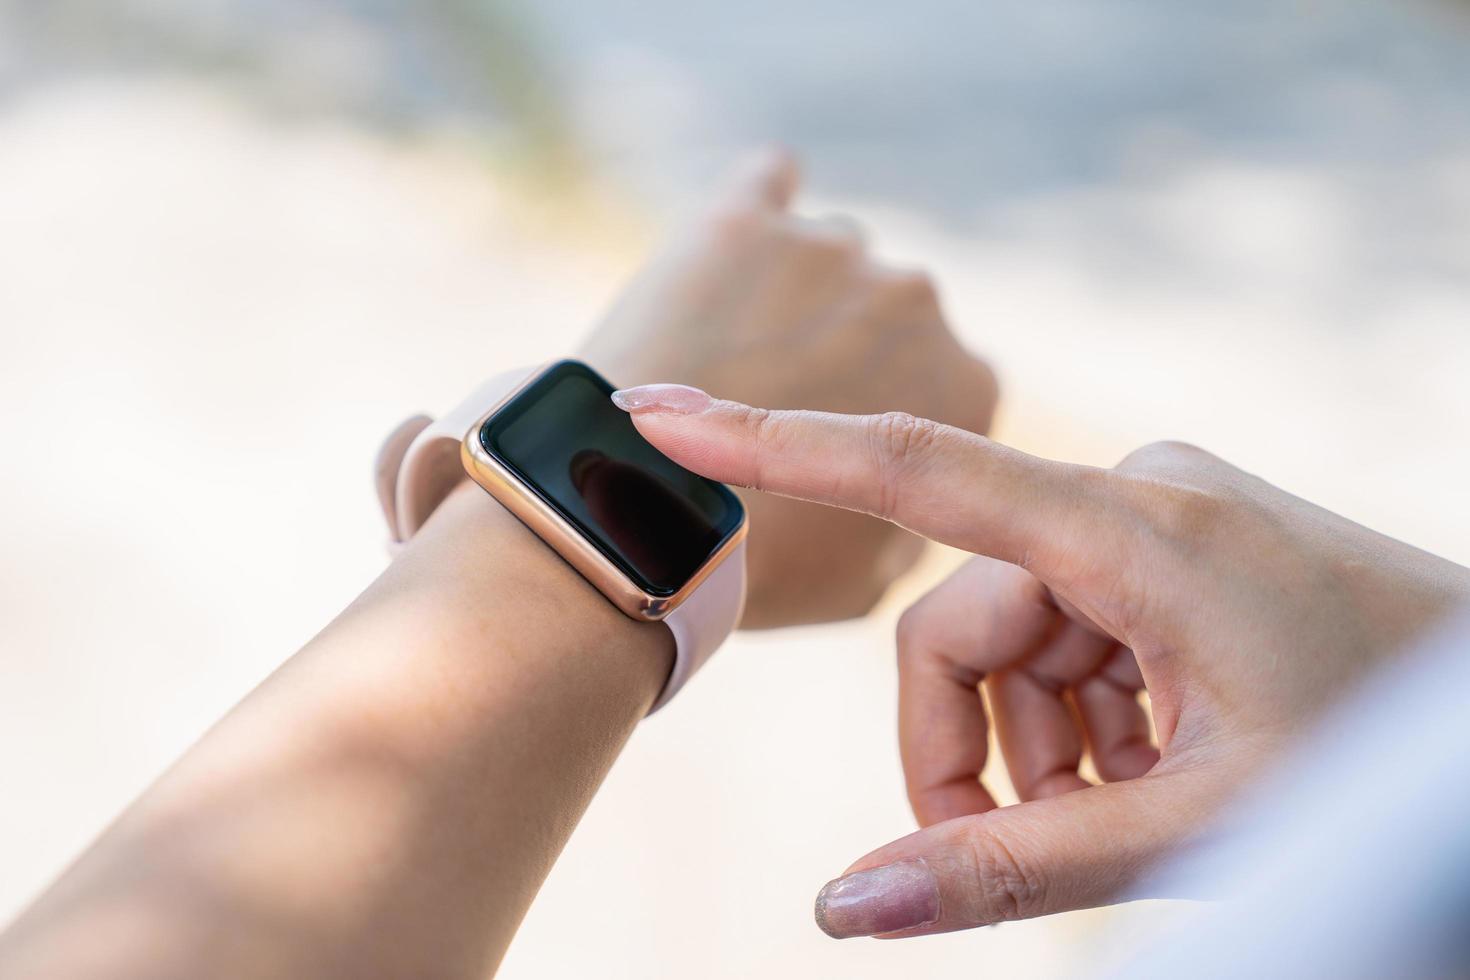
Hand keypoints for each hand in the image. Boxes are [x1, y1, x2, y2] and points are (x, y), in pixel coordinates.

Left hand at [581, 148, 995, 626]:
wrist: (646, 528)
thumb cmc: (763, 569)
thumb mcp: (869, 582)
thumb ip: (909, 521)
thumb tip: (902, 503)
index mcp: (968, 384)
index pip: (936, 379)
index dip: (880, 406)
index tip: (827, 436)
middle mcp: (916, 298)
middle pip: (877, 310)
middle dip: (835, 344)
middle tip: (764, 402)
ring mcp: (830, 249)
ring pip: (816, 259)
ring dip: (784, 294)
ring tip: (717, 358)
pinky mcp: (744, 220)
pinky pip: (765, 181)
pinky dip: (757, 204)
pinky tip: (734, 236)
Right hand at [609, 389, 1469, 936]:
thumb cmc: (1380, 764)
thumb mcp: (1189, 830)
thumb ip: (1009, 869)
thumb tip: (840, 910)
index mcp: (1141, 530)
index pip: (918, 470)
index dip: (775, 447)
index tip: (661, 414)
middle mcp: (1137, 494)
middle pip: (962, 625)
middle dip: (967, 751)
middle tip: (1002, 854)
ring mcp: (1157, 515)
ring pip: (1013, 638)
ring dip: (1034, 744)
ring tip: (1122, 813)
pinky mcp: (1172, 544)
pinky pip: (1069, 630)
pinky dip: (1078, 716)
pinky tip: (1144, 768)